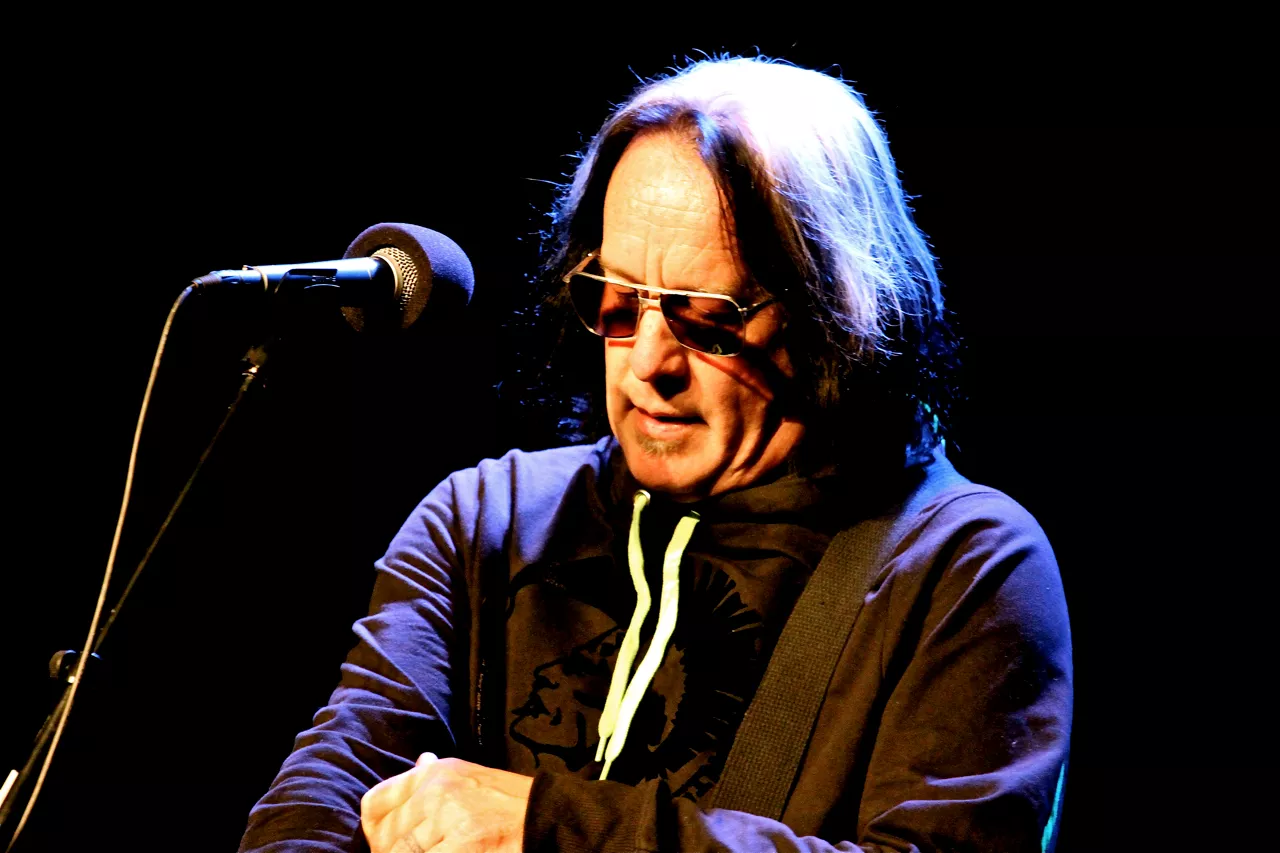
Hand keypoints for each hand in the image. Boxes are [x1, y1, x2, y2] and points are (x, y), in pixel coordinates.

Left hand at [361, 753, 533, 852]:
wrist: (550, 817)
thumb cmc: (511, 804)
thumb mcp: (471, 778)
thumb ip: (436, 778)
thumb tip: (420, 760)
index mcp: (435, 773)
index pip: (375, 803)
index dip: (375, 832)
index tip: (388, 845)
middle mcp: (436, 791)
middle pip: (385, 838)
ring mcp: (447, 819)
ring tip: (440, 852)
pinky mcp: (462, 846)